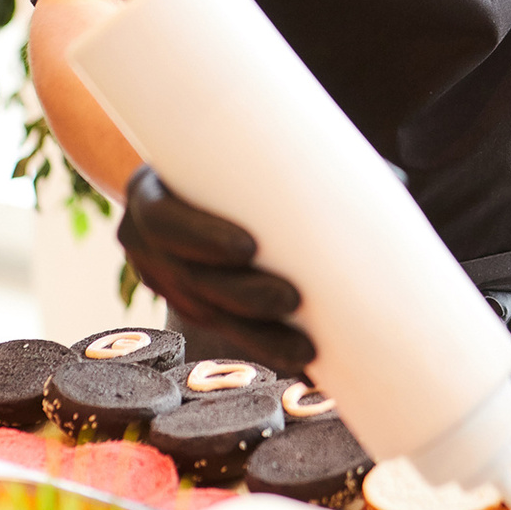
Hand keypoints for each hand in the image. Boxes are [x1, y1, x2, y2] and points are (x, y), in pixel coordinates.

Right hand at [118, 166, 315, 375]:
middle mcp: (144, 239)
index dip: (202, 237)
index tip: (249, 248)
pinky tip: (299, 361)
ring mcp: (160, 276)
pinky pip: (219, 328)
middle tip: (293, 299)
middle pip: (191, 276)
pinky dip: (259, 343)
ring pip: (208, 312)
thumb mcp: (234, 147)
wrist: (187, 174)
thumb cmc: (227, 152)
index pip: (164, 219)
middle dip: (242, 295)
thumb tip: (367, 161)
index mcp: (148, 191)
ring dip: (257, 335)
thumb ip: (278, 155)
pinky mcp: (185, 301)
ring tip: (305, 349)